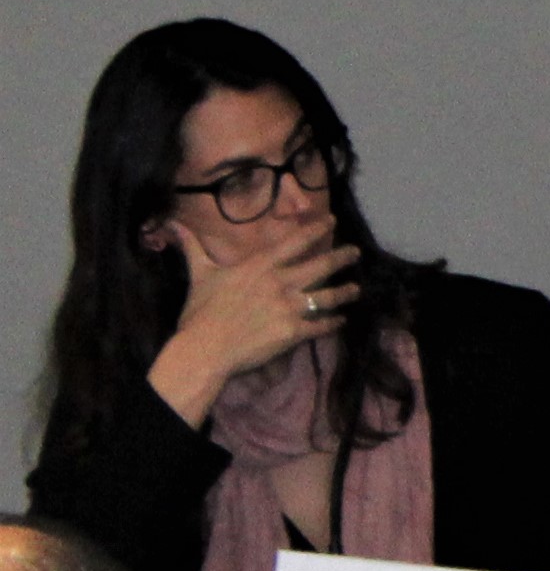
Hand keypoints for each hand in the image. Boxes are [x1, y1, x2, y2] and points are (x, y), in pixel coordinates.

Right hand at [144, 222, 359, 427]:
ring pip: (327, 296)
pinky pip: (320, 325)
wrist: (205, 348)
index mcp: (259, 266)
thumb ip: (193, 248)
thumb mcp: (199, 275)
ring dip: (345, 292)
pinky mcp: (294, 331)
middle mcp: (280, 282)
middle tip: (357, 252)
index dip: (316, 230)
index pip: (294, 242)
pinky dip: (333, 323)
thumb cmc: (201, 312)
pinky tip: (341, 320)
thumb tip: (172, 224)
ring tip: (356, 289)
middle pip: (321, 266)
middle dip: (342, 258)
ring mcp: (289, 307)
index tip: (333, 221)